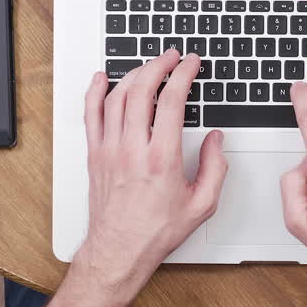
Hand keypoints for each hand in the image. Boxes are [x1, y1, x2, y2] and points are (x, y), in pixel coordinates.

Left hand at [76, 50, 227, 294]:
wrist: (120, 250)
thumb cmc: (155, 231)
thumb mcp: (201, 205)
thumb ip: (215, 168)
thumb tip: (216, 140)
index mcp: (161, 157)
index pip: (171, 101)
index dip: (183, 74)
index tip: (191, 63)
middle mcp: (132, 149)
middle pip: (141, 90)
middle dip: (158, 65)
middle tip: (171, 56)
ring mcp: (109, 149)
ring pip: (116, 97)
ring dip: (134, 74)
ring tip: (148, 66)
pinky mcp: (95, 155)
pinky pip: (91, 114)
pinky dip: (94, 91)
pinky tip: (101, 78)